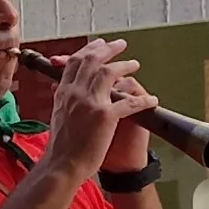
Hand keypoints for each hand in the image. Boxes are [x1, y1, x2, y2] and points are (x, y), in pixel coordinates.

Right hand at [36, 38, 149, 173]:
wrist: (64, 164)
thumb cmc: (62, 145)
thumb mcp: (56, 114)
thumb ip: (62, 97)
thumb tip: (59, 86)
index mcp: (64, 92)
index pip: (75, 62)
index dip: (89, 50)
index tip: (99, 44)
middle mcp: (75, 93)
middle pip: (93, 61)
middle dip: (108, 49)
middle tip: (121, 44)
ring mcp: (91, 103)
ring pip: (109, 74)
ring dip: (124, 67)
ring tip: (135, 64)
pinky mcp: (106, 116)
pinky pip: (129, 102)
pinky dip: (143, 100)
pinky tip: (152, 100)